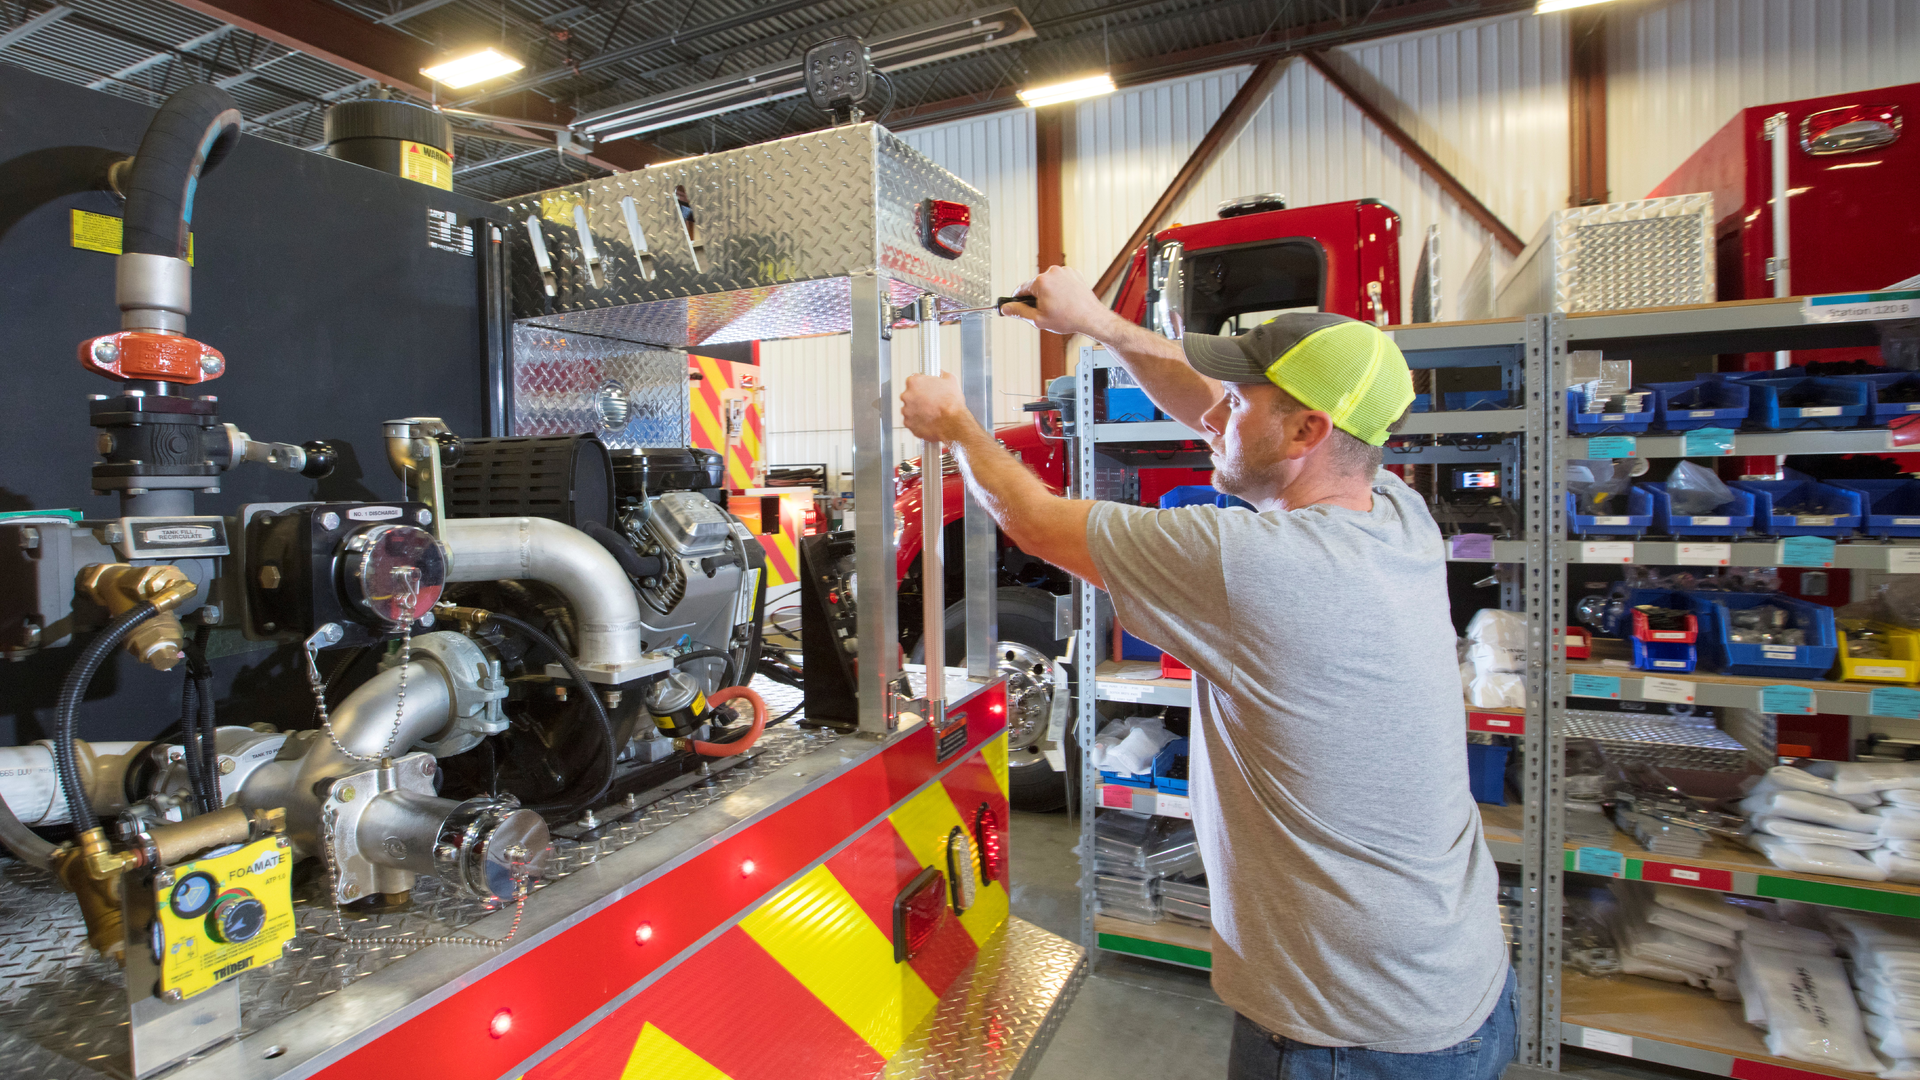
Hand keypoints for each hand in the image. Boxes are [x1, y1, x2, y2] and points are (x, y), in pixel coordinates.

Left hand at [901, 372, 977, 442]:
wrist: (953, 423)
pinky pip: (911, 421)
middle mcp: (907, 395)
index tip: (925, 389)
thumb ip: (942, 374)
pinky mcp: (908, 423)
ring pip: (909, 409)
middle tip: (930, 402)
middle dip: (917, 398)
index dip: (921, 385)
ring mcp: (906, 410)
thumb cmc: (951, 403)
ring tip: (930, 412)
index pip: (912, 380)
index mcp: (914, 382)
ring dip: (917, 410)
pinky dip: (917, 421)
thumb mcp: (951, 380)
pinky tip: (928, 420)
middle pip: (909, 395)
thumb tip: (941, 373)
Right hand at [1001, 265, 1117, 337]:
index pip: (1021, 289)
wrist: (1091, 317)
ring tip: (1058, 306)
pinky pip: (1060, 280)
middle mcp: (1052, 272)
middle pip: (1035, 285)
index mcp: (1041, 282)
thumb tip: (1005, 308)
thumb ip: (1019, 312)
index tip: (1017, 305)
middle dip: (1037, 297)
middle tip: (1045, 311)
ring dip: (1049, 292)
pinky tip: (1065, 300)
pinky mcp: (1073, 273)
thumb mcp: (1038, 319)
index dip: (1018, 300)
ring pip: (1048, 282)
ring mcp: (1064, 271)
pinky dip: (1060, 289)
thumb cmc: (1067, 319)